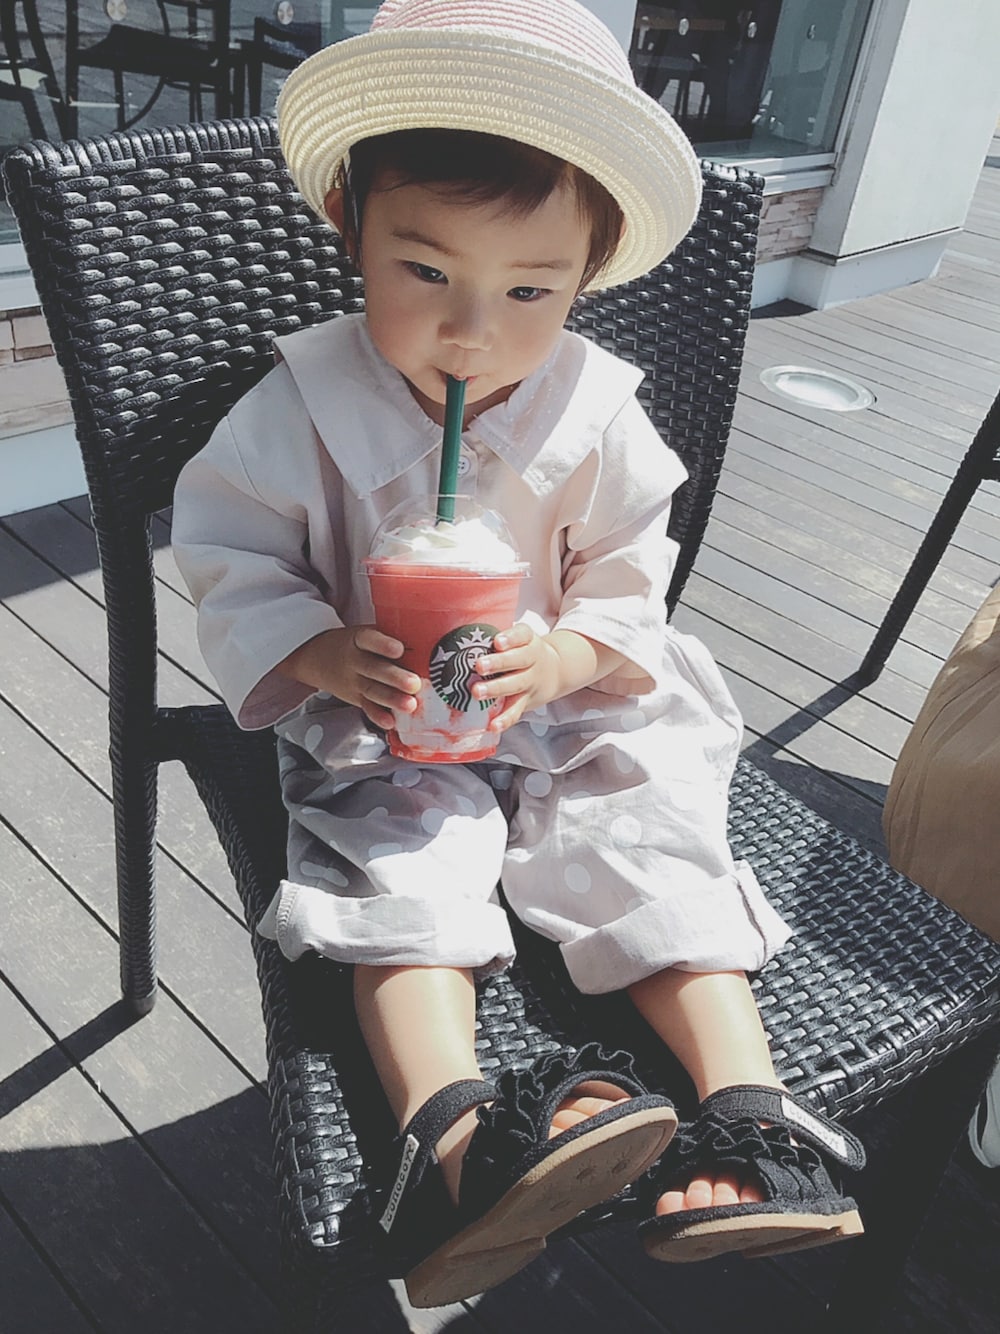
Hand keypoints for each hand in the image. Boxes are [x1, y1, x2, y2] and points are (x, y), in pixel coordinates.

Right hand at [279, 626, 420, 730]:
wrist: (317, 659)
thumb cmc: (353, 643)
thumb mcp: (365, 632)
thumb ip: (390, 635)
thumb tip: (430, 637)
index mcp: (358, 639)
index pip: (369, 640)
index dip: (383, 645)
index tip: (399, 649)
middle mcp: (354, 661)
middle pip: (374, 669)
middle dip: (395, 678)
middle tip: (414, 683)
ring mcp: (353, 681)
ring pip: (373, 691)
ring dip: (392, 699)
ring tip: (410, 705)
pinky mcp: (355, 698)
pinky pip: (366, 708)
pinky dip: (378, 716)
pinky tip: (390, 722)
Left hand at [475, 625, 628, 731]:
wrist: (557, 671)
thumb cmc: (524, 651)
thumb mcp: (519, 639)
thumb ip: (498, 637)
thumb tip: (456, 630)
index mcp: (529, 641)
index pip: (522, 636)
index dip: (510, 639)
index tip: (497, 642)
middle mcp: (532, 660)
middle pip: (518, 661)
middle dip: (498, 664)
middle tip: (478, 666)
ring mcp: (531, 682)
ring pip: (515, 685)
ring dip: (496, 689)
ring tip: (476, 692)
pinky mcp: (527, 701)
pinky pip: (516, 711)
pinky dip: (505, 719)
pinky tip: (492, 725)